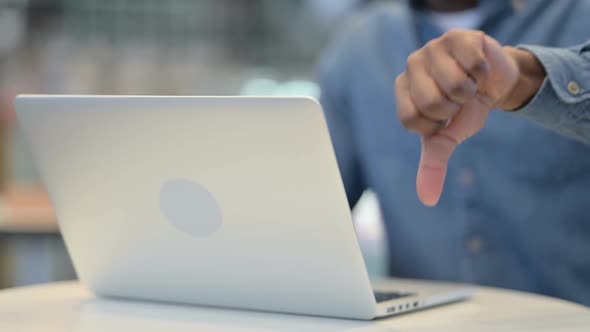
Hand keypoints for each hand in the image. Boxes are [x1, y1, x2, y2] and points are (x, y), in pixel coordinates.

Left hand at [394, 29, 544, 205]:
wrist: (494, 82)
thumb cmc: (464, 110)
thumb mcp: (447, 138)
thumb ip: (433, 165)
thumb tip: (427, 200)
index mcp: (401, 90)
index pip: (412, 120)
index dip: (436, 125)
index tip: (444, 117)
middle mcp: (411, 66)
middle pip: (431, 102)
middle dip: (455, 108)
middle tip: (459, 99)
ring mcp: (431, 48)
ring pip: (453, 84)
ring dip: (471, 90)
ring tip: (469, 83)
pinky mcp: (456, 37)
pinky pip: (472, 65)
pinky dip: (483, 73)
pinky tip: (478, 68)